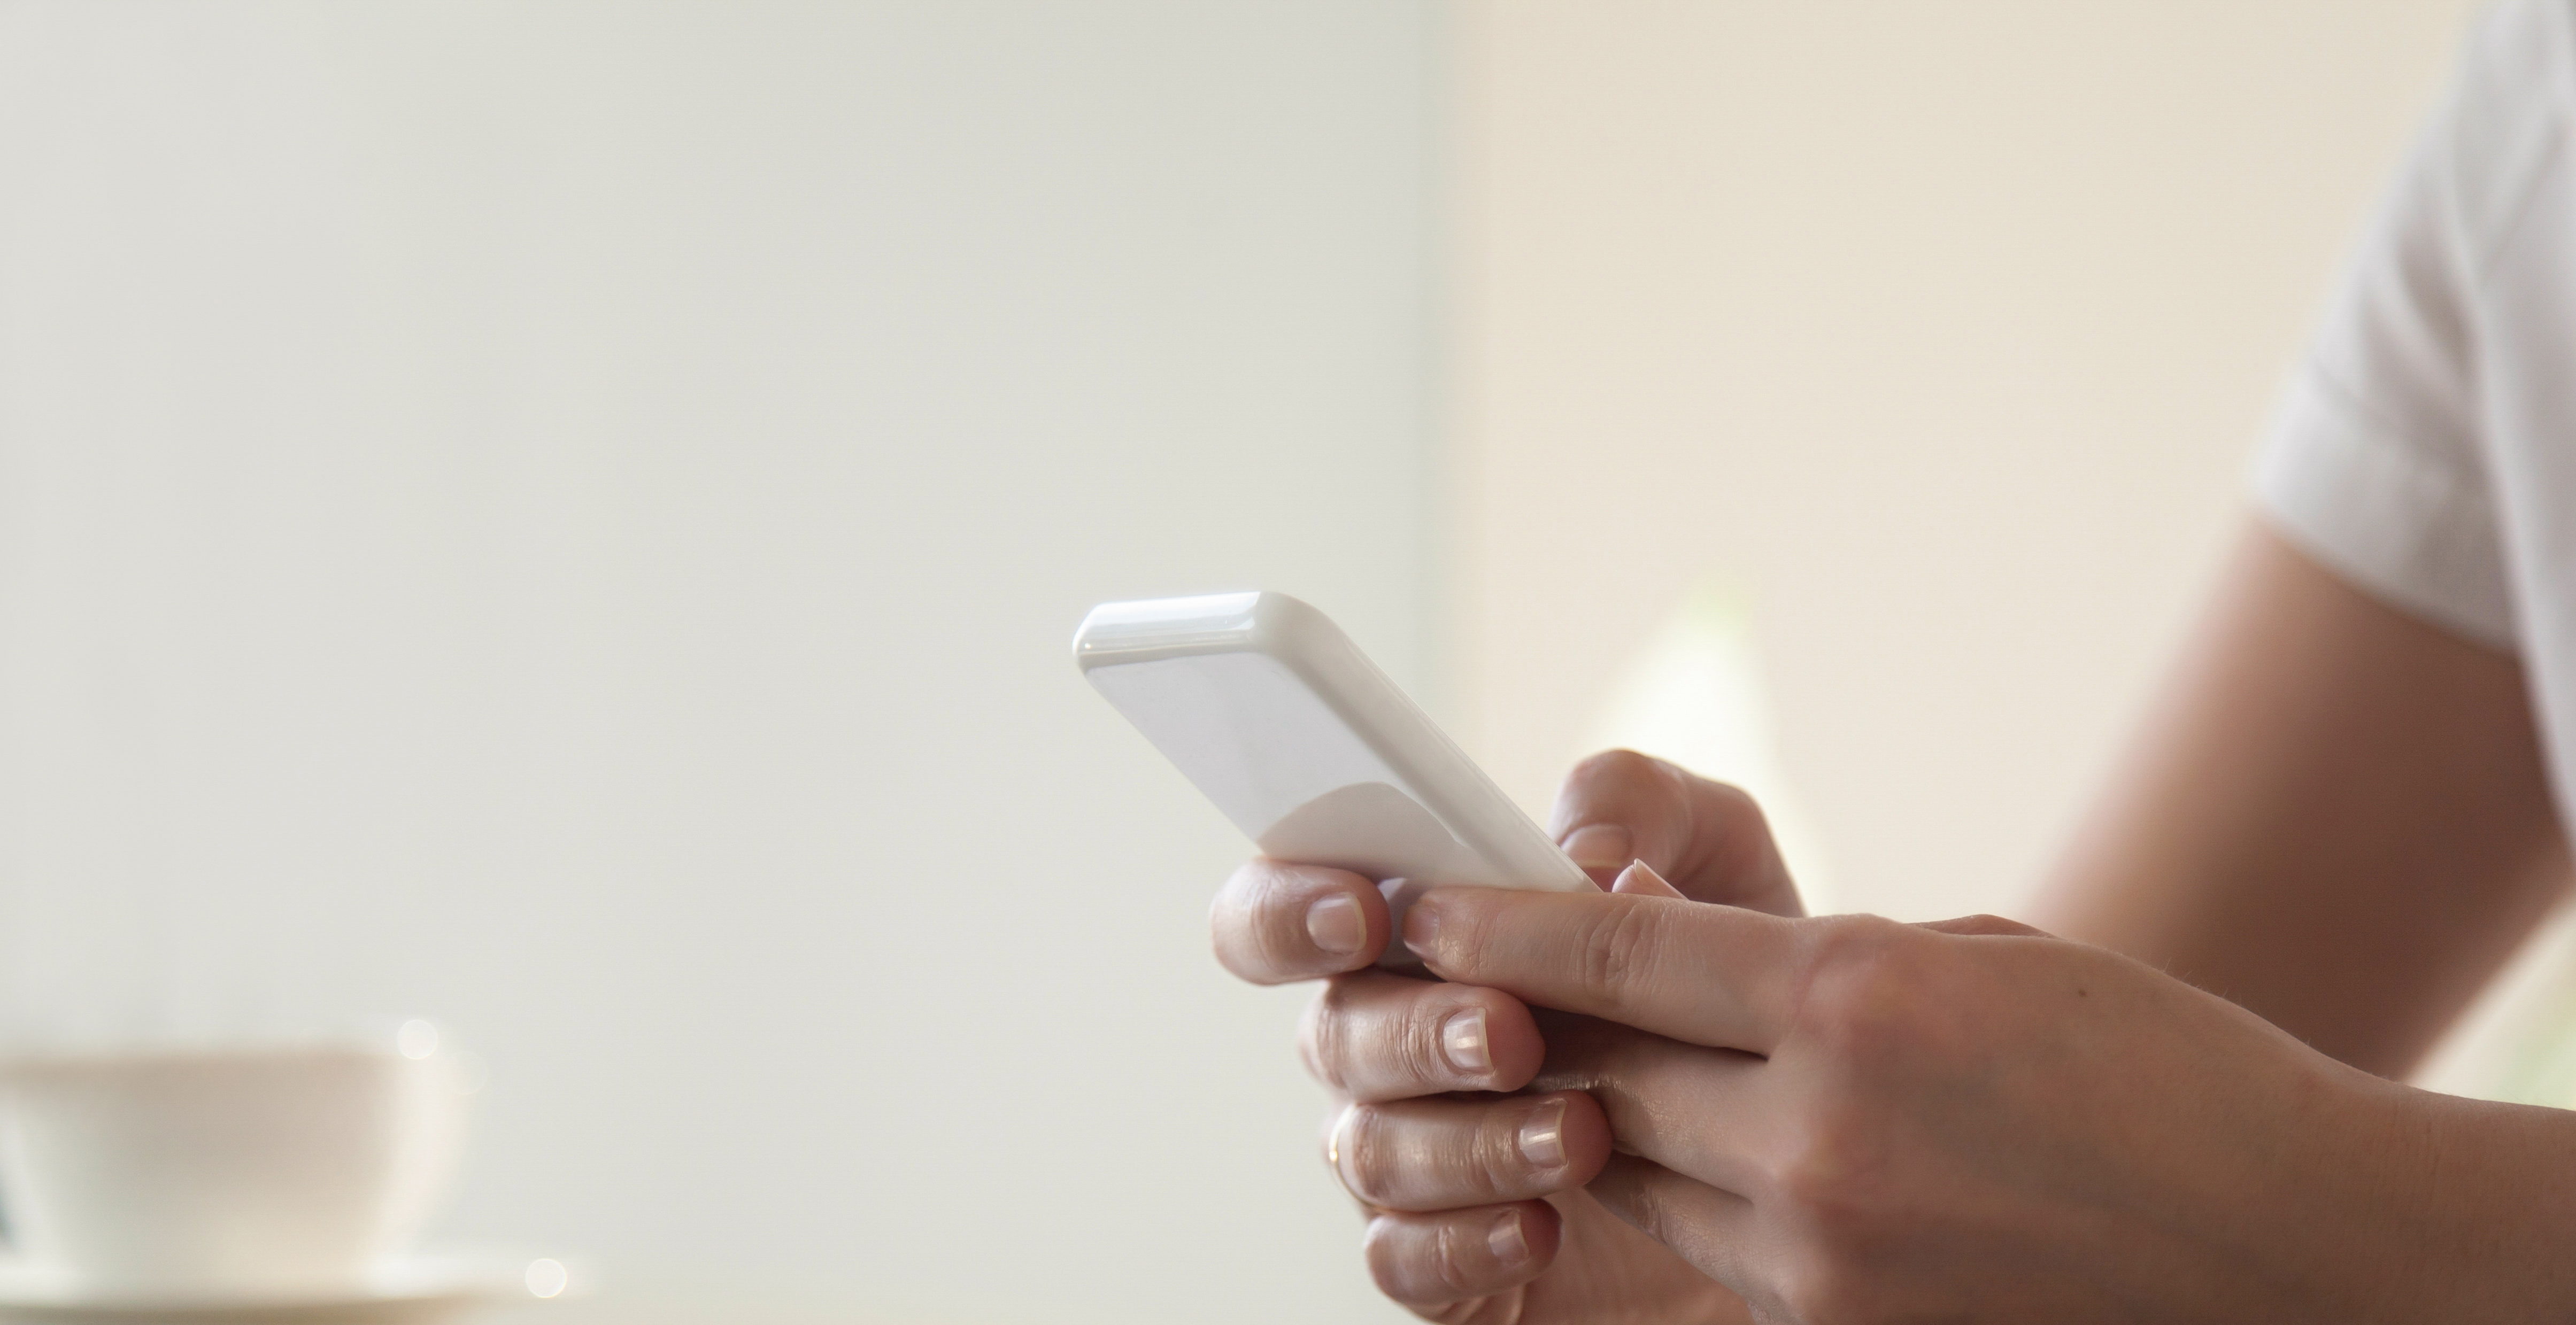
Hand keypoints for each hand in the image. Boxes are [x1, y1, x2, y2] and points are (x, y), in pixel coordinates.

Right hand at [1210, 751, 1800, 1322]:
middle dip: (1416, 1031)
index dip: (1288, 909)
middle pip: (1330, 1033)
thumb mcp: (1726, 870)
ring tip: (1582, 1135)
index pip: (1286, 910)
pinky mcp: (1447, 1262)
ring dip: (1469, 1140)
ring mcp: (1416, 1156)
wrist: (1814, 1151)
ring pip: (1370, 1150)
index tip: (1362, 914)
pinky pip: (1401, 1261)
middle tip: (1513, 1034)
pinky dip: (1463, 1241)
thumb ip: (1649, 808)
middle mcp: (1393, 1046)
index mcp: (1418, 941)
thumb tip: (1580, 845)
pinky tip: (1541, 1227)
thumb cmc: (1736, 993)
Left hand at [1397, 880, 2575, 1321]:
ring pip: (1641, 1167)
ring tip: (1605, 1068)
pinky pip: (1712, 1246)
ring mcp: (1823, 1250)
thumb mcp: (1973, 957)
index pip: (1610, 955)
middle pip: (1599, 1070)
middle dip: (1536, 1024)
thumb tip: (1690, 960)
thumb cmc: (2148, 1066)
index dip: (1495, 925)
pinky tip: (1720, 1153)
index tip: (1420, 902)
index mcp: (1851, 999)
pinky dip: (1695, 1195)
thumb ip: (1815, 965)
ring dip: (1610, 1116)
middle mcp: (1816, 1131)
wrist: (2282, 1239)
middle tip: (1489, 986)